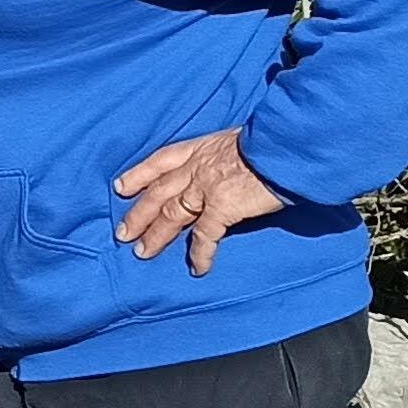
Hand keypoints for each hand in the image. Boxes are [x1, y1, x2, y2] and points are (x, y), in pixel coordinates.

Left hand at [114, 127, 286, 275]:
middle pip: (158, 193)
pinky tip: (197, 268)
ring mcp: (206, 188)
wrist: (286, 143)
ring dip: (156, 236)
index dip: (138, 175)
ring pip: (171, 215)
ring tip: (142, 253)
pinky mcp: (222, 208)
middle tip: (122, 234)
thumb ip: (223, 156)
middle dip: (139, 214)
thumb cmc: (271, 139)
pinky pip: (205, 236)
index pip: (160, 161)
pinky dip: (200, 254)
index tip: (121, 188)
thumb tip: (226, 167)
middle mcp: (196, 167)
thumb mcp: (238, 138)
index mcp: (200, 148)